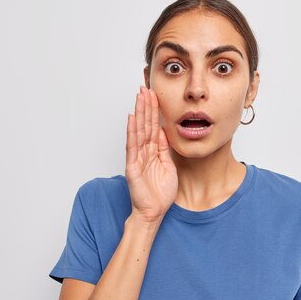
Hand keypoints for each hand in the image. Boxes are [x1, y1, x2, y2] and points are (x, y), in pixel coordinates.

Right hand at [125, 86, 177, 222]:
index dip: (154, 111)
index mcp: (153, 151)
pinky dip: (132, 131)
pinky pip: (132, 146)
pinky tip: (132, 118)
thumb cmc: (161, 193)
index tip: (154, 95)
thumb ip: (165, 149)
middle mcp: (143, 152)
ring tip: (139, 96)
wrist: (154, 212)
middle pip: (145, 124)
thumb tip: (164, 132)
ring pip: (138, 130)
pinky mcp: (132, 166)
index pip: (153, 127)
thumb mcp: (169, 166)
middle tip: (145, 87)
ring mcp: (137, 157)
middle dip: (146, 106)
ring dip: (139, 112)